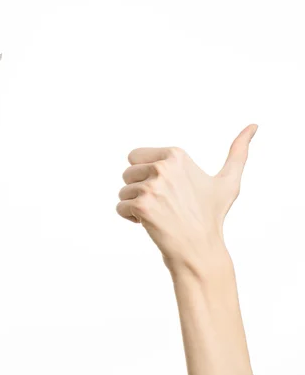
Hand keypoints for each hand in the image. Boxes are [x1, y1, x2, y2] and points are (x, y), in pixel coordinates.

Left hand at [116, 124, 257, 276]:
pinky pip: (120, 207)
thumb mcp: (228, 181)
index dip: (146, 175)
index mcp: (176, 155)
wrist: (200, 249)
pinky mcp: (142, 205)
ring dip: (135, 205)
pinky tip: (150, 224)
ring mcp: (152, 186)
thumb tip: (253, 125)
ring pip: (123, 191)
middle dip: (138, 189)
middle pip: (127, 173)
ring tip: (158, 214)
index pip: (134, 156)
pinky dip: (130, 218)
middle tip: (163, 204)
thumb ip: (238, 153)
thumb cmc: (211, 216)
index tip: (167, 190)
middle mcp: (163, 167)